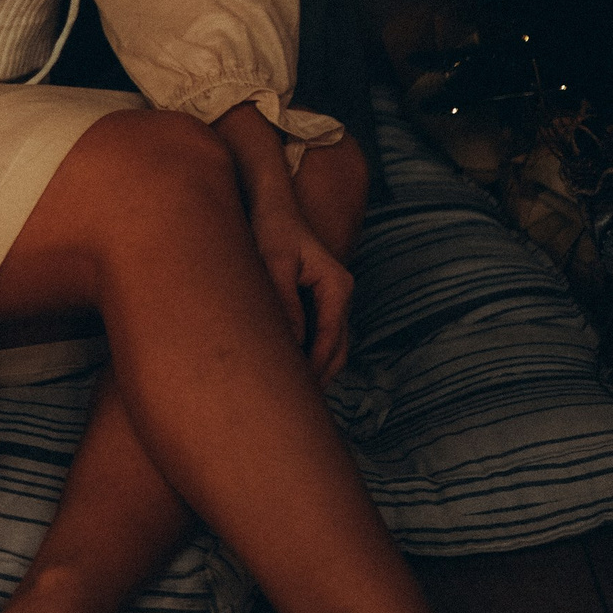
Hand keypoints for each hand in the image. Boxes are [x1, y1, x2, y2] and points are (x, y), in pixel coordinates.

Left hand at [249, 192, 354, 382]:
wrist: (271, 207)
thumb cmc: (271, 231)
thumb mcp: (274, 263)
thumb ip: (284, 303)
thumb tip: (292, 343)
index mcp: (337, 286)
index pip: (331, 338)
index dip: (315, 367)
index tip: (298, 392)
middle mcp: (341, 294)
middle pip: (338, 348)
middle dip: (319, 376)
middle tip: (295, 405)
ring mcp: (333, 299)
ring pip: (332, 346)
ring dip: (316, 368)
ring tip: (291, 396)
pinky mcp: (319, 302)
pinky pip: (320, 336)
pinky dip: (309, 354)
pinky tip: (288, 370)